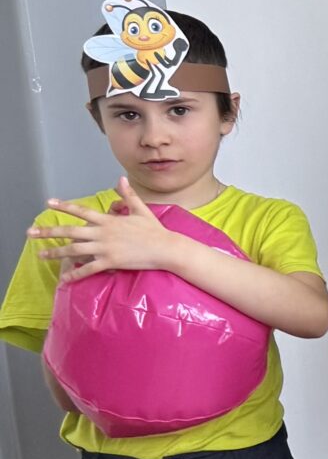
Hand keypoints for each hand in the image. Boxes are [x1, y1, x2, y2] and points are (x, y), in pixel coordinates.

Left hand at [29, 180, 181, 280]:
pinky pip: (89, 269)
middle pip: (70, 232)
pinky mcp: (110, 262)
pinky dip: (76, 274)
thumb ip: (128, 195)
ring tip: (41, 255)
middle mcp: (103, 233)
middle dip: (49, 232)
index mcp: (108, 220)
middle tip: (31, 233)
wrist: (166, 248)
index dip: (64, 206)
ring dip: (55, 253)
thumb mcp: (141, 210)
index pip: (82, 211)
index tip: (49, 202)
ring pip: (74, 251)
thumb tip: (121, 179)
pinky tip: (65, 278)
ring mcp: (105, 248)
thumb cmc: (155, 230)